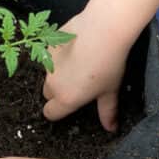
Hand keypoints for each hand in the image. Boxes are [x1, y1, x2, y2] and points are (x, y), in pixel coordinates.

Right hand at [42, 10, 129, 131]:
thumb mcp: (111, 91)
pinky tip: (76, 47)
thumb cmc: (109, 64)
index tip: (70, 105)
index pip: (50, 113)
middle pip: (48, 95)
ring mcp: (48, 63)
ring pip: (49, 74)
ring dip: (58, 73)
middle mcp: (52, 84)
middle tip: (78, 83)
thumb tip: (111, 128)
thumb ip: (107, 111)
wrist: (102, 30)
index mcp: (66, 99)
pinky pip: (50, 56)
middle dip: (58, 92)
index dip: (58, 111)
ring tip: (80, 62)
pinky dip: (60, 55)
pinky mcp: (48, 45)